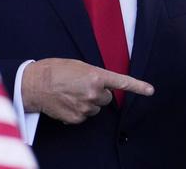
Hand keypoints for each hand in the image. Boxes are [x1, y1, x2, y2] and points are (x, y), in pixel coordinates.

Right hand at [21, 58, 154, 123]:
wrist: (35, 84)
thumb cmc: (55, 70)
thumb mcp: (79, 66)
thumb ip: (95, 75)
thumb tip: (102, 84)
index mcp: (96, 76)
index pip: (122, 82)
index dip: (138, 87)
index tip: (150, 91)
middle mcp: (94, 92)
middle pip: (107, 97)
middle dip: (99, 93)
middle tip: (82, 87)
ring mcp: (86, 107)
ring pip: (96, 108)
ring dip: (88, 102)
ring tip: (71, 94)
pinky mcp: (77, 118)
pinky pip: (84, 116)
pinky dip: (78, 111)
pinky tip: (67, 102)